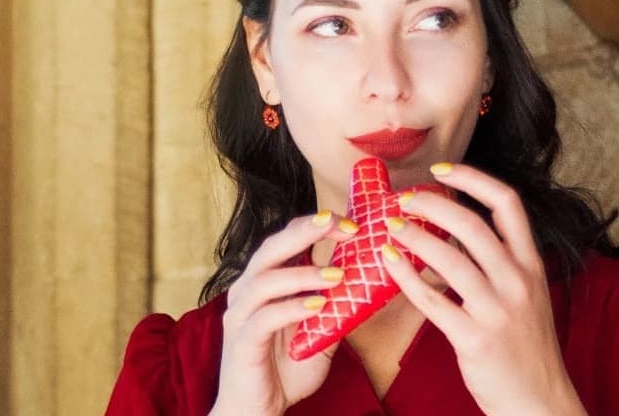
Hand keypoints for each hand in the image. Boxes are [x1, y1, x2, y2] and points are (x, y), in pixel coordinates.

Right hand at [212, 210, 357, 415]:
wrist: (257, 410)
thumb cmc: (287, 367)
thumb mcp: (321, 329)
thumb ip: (338, 303)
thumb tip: (377, 278)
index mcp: (264, 280)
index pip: (285, 239)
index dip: (315, 225)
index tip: (351, 222)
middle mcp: (247, 290)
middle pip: (271, 248)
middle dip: (306, 231)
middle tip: (340, 224)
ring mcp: (241, 315)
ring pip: (265, 280)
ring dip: (304, 274)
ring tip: (338, 275)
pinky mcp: (242, 341)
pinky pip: (264, 318)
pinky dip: (292, 309)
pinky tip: (317, 307)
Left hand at [380, 163, 585, 415]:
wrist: (539, 401)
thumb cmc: (525, 346)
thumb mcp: (525, 295)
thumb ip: (499, 263)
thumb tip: (453, 229)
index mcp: (532, 264)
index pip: (508, 203)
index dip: (472, 178)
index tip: (441, 170)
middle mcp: (518, 281)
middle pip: (472, 224)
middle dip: (432, 204)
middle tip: (404, 199)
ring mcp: (497, 310)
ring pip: (449, 258)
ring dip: (414, 236)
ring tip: (391, 227)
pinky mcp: (475, 338)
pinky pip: (433, 300)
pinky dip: (406, 276)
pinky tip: (389, 262)